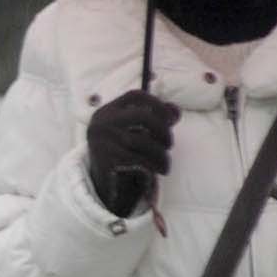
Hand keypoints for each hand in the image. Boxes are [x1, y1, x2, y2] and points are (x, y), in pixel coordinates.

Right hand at [84, 91, 177, 216]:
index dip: (157, 103)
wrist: (103, 181)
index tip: (171, 118)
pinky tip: (158, 170)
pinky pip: (135, 159)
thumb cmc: (123, 151)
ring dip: (160, 153)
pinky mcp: (104, 159)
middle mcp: (102, 122)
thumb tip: (176, 112)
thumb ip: (156, 119)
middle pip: (141, 116)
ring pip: (140, 140)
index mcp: (108, 111)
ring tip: (166, 163)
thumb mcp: (136, 131)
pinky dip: (151, 165)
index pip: (135, 96)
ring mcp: (101, 140)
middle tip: (170, 144)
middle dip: (163, 130)